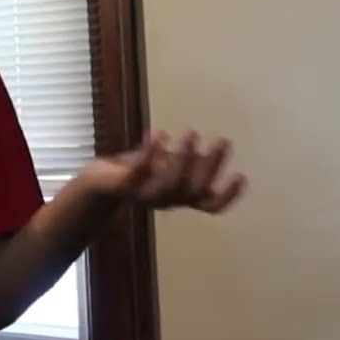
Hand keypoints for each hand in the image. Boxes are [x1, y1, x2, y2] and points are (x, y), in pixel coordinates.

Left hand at [84, 131, 245, 212]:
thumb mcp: (167, 167)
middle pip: (194, 191)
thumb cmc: (137, 174)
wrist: (96, 185)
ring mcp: (144, 194)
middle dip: (211, 166)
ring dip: (184, 158)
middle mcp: (166, 200)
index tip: (243, 176)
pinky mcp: (123, 184)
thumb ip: (189, 162)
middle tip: (223, 140)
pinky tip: (159, 133)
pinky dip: (151, 152)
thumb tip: (216, 150)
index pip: (210, 206)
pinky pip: (139, 171)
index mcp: (180, 198)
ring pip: (170, 184)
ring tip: (193, 133)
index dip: (229, 196)